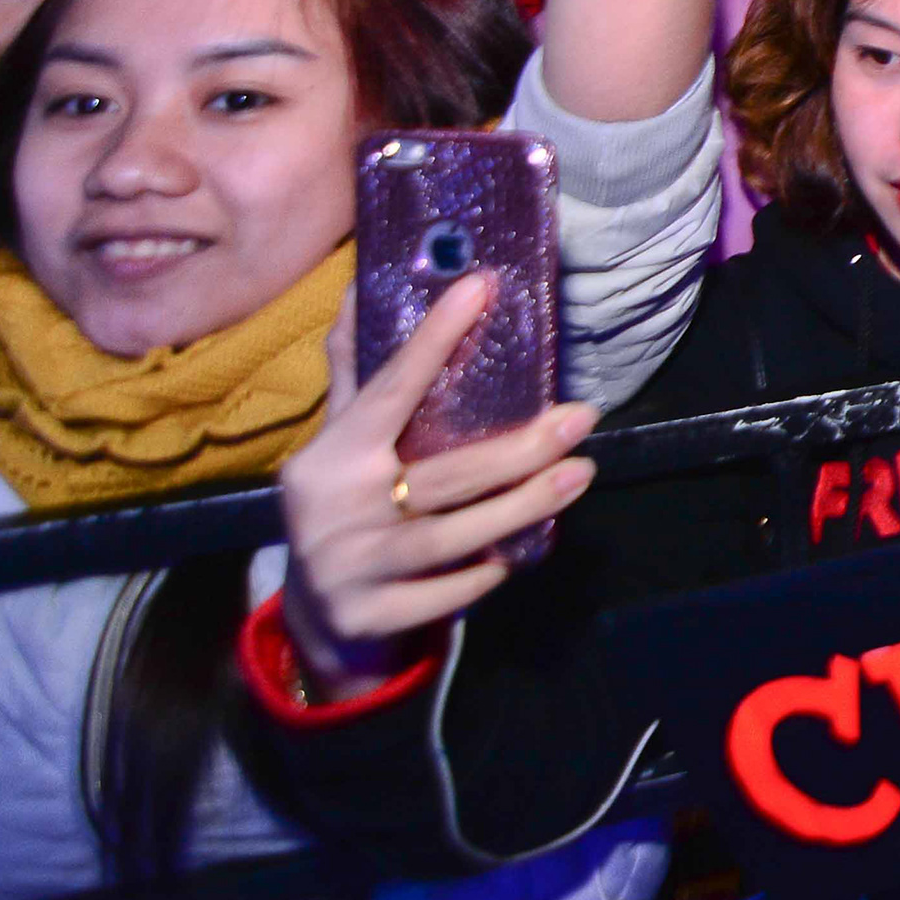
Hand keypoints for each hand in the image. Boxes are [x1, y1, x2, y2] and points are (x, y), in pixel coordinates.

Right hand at [279, 277, 599, 701]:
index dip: (434, 338)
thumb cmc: (348, 504)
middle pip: (442, 473)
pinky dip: (485, 572)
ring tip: (580, 475)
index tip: (483, 286)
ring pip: (451, 535)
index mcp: (331, 454)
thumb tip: (360, 282)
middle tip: (583, 416)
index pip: (389, 388)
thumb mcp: (342, 441)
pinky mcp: (368, 616)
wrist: (316, 617)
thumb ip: (357, 372)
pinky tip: (521, 552)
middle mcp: (334, 507)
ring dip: (523, 506)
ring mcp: (348, 566)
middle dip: (519, 448)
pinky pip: (447, 592)